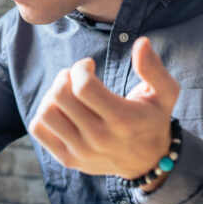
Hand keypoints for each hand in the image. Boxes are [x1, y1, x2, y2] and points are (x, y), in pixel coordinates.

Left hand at [28, 37, 179, 184]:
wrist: (148, 160)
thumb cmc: (152, 118)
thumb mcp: (164, 93)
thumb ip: (153, 68)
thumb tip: (141, 42)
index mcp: (122, 120)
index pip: (84, 86)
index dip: (81, 67)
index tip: (89, 65)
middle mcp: (99, 138)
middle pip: (61, 96)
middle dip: (65, 76)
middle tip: (76, 77)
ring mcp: (81, 151)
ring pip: (46, 113)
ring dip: (52, 95)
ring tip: (67, 93)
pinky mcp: (68, 159)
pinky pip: (38, 129)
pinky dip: (43, 114)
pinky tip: (61, 110)